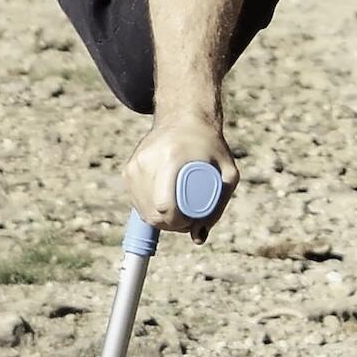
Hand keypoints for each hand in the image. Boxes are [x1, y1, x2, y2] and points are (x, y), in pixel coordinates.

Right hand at [122, 116, 237, 242]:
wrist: (184, 119)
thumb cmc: (210, 147)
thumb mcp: (228, 173)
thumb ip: (218, 207)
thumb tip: (198, 238)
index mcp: (172, 158)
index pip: (165, 206)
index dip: (178, 223)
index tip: (191, 221)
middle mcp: (149, 160)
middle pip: (152, 212)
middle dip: (170, 225)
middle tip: (187, 221)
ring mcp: (135, 164)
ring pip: (142, 210)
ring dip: (159, 220)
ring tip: (178, 213)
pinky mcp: (129, 168)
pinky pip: (136, 201)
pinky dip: (149, 209)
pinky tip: (164, 203)